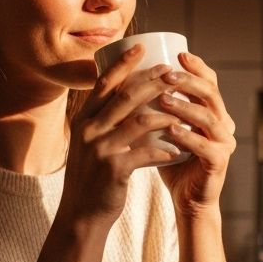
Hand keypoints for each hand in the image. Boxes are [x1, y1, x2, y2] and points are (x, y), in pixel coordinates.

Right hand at [59, 45, 177, 226]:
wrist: (80, 214)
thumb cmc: (91, 175)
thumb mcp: (88, 143)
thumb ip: (102, 121)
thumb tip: (126, 95)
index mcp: (83, 119)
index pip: (104, 83)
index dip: (124, 63)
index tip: (142, 47)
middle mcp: (89, 130)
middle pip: (126, 96)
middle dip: (152, 81)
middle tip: (172, 72)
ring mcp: (100, 149)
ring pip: (139, 121)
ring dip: (165, 114)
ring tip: (182, 110)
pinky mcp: (114, 170)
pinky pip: (145, 153)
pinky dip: (164, 149)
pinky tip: (177, 149)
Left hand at [154, 52, 236, 215]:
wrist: (186, 199)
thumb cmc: (172, 160)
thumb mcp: (164, 128)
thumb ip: (155, 107)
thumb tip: (125, 79)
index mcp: (213, 111)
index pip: (209, 81)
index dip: (196, 66)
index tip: (177, 54)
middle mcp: (224, 123)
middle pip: (211, 93)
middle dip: (189, 81)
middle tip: (166, 75)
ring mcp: (224, 143)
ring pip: (209, 117)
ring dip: (185, 106)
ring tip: (163, 99)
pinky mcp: (219, 162)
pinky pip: (205, 146)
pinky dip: (188, 136)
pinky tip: (171, 130)